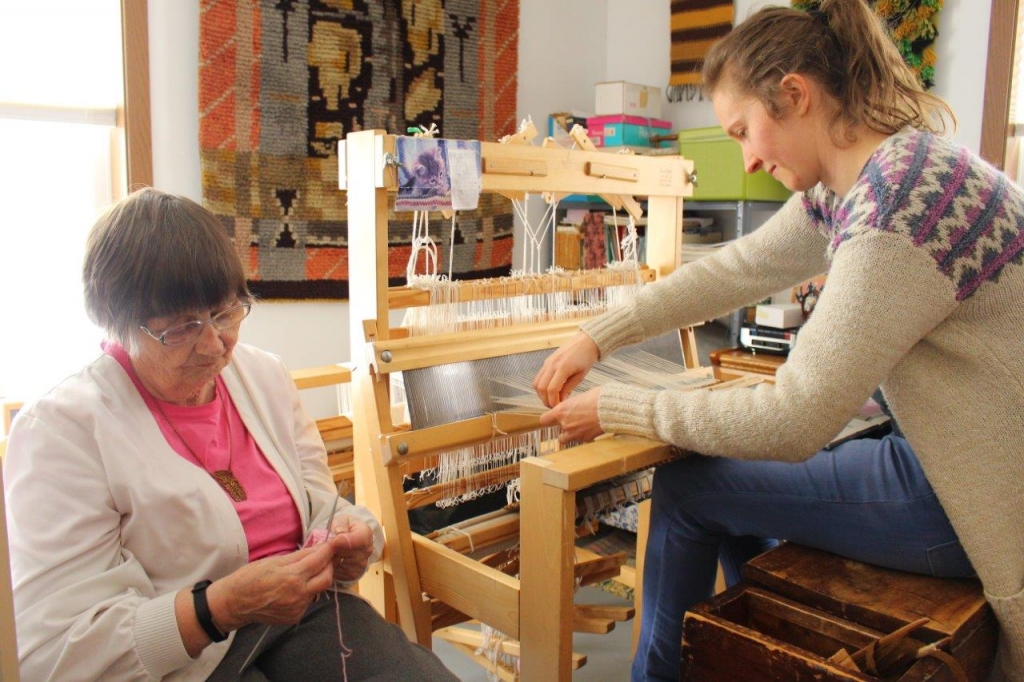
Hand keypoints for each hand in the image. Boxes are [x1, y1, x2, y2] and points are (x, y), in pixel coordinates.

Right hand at [207, 541, 335, 630]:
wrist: (234, 604)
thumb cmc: (250, 578)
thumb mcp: (273, 561)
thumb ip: (299, 556)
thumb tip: (318, 548)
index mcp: (291, 578)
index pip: (318, 561)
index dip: (328, 551)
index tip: (333, 543)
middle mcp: (297, 595)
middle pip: (326, 578)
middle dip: (328, 566)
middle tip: (323, 558)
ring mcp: (297, 609)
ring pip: (318, 590)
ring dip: (316, 579)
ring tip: (304, 573)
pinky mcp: (294, 617)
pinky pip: (308, 601)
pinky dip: (306, 592)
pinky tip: (294, 588)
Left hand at [327, 516, 374, 581]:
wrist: (347, 539)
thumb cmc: (344, 528)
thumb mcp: (341, 520)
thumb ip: (340, 524)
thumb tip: (338, 532)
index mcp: (366, 533)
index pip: (360, 539)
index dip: (345, 541)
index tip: (334, 540)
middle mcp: (368, 550)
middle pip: (349, 553)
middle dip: (336, 550)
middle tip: (329, 545)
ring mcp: (362, 564)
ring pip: (342, 564)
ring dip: (333, 559)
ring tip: (331, 551)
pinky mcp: (354, 574)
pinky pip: (340, 573)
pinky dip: (333, 568)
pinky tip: (332, 560)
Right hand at [533, 331, 600, 407]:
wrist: (585, 341)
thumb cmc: (586, 358)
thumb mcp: (580, 375)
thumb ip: (569, 388)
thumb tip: (561, 402)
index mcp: (563, 367)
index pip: (552, 389)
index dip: (553, 401)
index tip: (558, 408)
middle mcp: (551, 364)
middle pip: (541, 388)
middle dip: (546, 400)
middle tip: (554, 406)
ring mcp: (547, 362)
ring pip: (536, 383)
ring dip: (542, 394)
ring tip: (552, 399)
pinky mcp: (546, 362)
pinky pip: (538, 377)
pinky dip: (541, 387)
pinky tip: (550, 391)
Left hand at [539, 387, 603, 443]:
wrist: (611, 408)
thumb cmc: (598, 398)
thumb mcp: (580, 396)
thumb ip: (571, 405)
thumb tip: (571, 406)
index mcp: (561, 412)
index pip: (544, 420)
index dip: (548, 419)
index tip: (552, 418)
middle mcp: (565, 424)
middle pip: (557, 431)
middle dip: (563, 427)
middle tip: (572, 420)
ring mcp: (575, 434)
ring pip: (566, 438)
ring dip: (570, 434)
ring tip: (580, 426)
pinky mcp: (585, 439)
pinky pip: (580, 439)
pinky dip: (582, 436)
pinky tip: (590, 428)